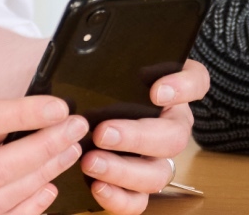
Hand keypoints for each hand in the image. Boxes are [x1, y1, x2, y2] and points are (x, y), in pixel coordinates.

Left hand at [81, 58, 210, 214]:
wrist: (53, 113)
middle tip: (104, 132)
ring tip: (91, 162)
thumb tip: (79, 48)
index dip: (184, 87)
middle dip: (139, 136)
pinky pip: (139, 200)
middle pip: (174, 134)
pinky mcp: (133, 185)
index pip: (195, 81)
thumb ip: (85, 53)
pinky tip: (97, 186)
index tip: (157, 90)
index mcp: (166, 86)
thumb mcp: (76, 60)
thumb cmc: (71, 81)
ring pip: (159, 172)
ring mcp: (153, 157)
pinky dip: (120, 198)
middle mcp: (167, 123)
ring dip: (126, 170)